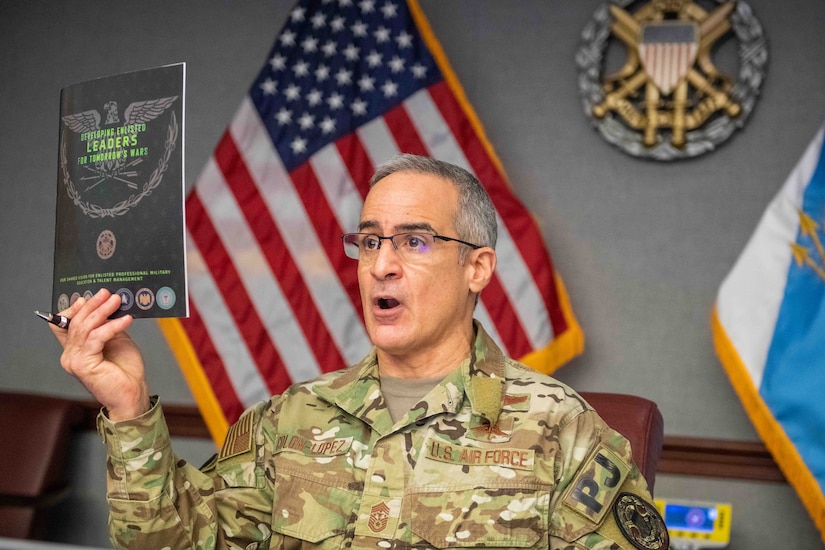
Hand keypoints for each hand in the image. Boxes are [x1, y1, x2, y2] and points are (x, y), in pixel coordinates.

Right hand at [49, 289, 150, 420]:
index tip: (94, 296)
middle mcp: (70, 354)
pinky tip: (126, 319)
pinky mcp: (84, 364)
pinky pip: (96, 338)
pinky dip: (112, 326)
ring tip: (117, 301)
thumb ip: (107, 325)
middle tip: (107, 293)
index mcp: (75, 348)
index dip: (76, 307)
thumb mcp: (116, 340)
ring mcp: (74, 360)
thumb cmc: (125, 370)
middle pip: (76, 322)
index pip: (63, 323)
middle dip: (93, 304)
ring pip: (85, 328)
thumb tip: (107, 305)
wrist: (132, 394)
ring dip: (102, 311)